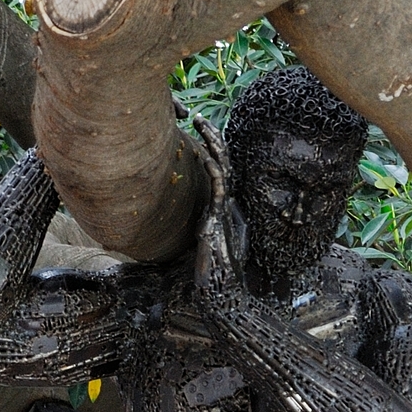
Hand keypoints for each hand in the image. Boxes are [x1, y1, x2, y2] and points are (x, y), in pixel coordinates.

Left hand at [191, 122, 246, 303]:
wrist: (222, 296)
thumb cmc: (209, 276)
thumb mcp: (199, 243)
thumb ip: (197, 226)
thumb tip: (186, 217)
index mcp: (222, 207)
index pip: (219, 168)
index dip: (211, 147)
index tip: (198, 129)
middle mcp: (226, 205)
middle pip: (223, 161)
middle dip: (211, 136)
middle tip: (197, 116)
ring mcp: (224, 211)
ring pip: (223, 168)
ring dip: (212, 144)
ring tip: (199, 122)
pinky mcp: (219, 220)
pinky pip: (219, 188)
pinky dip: (215, 169)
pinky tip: (206, 155)